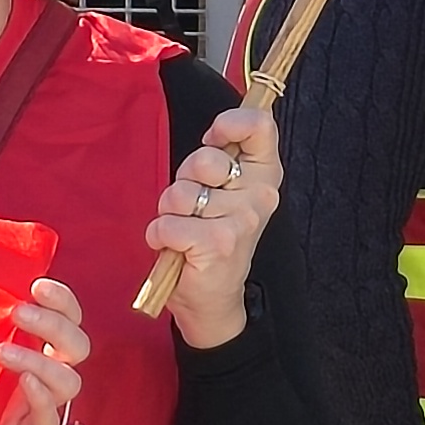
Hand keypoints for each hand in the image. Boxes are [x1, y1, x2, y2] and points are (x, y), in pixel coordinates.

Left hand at [0, 278, 92, 424]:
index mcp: (40, 344)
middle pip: (78, 346)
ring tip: (1, 351)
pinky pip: (50, 419)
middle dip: (53, 325)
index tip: (38, 286)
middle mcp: (49, 371)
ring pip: (68, 381)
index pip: (69, 317)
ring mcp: (43, 403)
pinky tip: (23, 382)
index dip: (62, 300)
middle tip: (18, 313)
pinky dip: (41, 398)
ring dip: (40, 362)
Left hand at [148, 102, 284, 349]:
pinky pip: (166, 224)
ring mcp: (239, 221)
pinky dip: (159, 236)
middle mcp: (259, 197)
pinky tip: (174, 249)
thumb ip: (221, 158)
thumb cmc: (213, 237)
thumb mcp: (222, 190)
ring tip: (185, 230)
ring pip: (179, 194)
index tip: (214, 141)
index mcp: (265, 176)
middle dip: (184, 179)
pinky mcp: (215, 244)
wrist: (213, 299)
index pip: (259, 125)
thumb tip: (215, 131)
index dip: (228, 124)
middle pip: (204, 159)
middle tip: (194, 206)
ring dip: (169, 212)